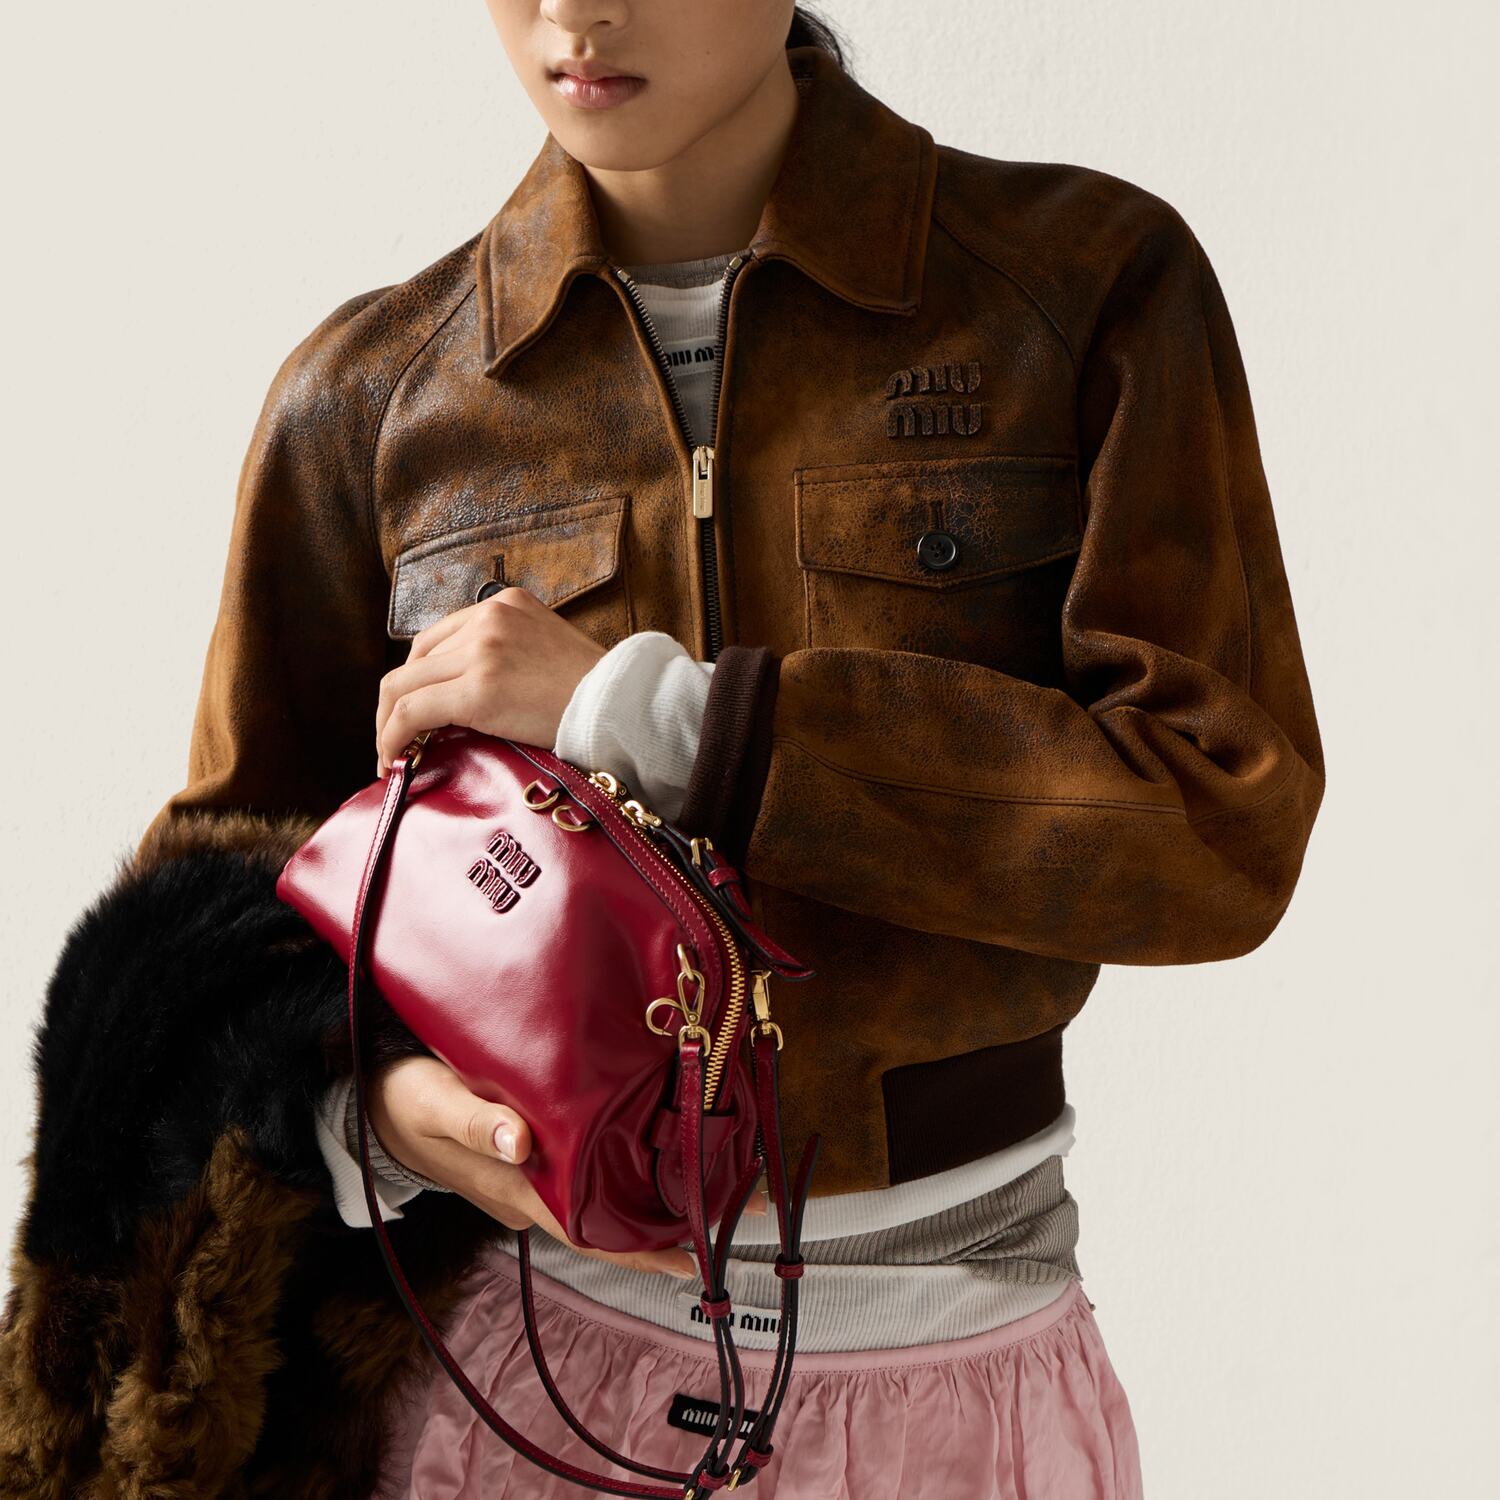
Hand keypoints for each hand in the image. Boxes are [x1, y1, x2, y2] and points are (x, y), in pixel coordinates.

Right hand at [365, 1055, 767, 1276]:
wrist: (374, 1100)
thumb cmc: (405, 1098)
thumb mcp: (434, 1101)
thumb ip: (475, 1120)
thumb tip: (521, 1141)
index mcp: (517, 1188)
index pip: (593, 1231)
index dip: (646, 1246)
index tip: (700, 1251)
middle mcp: (534, 1193)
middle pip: (614, 1221)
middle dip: (675, 1223)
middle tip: (740, 1210)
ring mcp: (536, 1177)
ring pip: (607, 1198)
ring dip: (659, 1196)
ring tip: (720, 1184)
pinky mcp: (535, 1154)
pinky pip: (591, 1172)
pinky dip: (630, 1170)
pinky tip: (661, 1154)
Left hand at [375, 586, 605, 775]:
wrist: (625, 707)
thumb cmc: (598, 694)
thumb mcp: (549, 652)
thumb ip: (511, 656)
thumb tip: (472, 695)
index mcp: (506, 605)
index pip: (439, 638)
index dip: (419, 678)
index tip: (417, 711)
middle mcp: (488, 618)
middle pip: (415, 660)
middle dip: (397, 702)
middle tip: (397, 738)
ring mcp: (481, 651)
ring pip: (402, 686)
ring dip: (387, 724)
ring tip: (391, 755)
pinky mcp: (477, 689)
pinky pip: (411, 712)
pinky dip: (391, 737)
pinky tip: (393, 760)